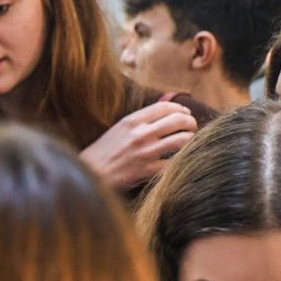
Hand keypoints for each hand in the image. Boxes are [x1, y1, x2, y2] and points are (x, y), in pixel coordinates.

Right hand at [79, 100, 196, 189]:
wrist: (89, 173)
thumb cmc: (102, 152)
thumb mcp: (118, 129)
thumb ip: (139, 121)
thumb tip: (164, 111)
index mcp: (132, 121)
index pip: (165, 107)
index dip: (180, 108)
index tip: (184, 113)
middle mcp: (140, 134)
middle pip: (178, 120)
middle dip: (190, 122)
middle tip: (191, 126)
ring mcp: (145, 152)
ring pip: (182, 140)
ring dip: (190, 139)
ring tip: (189, 141)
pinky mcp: (147, 170)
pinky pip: (174, 162)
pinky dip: (181, 159)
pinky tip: (181, 159)